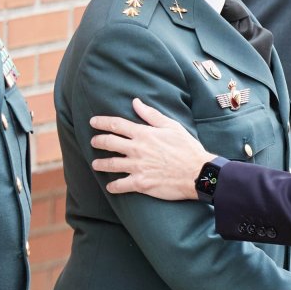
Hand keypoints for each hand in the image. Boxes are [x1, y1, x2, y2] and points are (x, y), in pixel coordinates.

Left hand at [89, 98, 211, 200]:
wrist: (197, 172)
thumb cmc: (187, 148)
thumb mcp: (172, 126)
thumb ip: (151, 115)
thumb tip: (135, 102)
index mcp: (144, 134)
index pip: (117, 125)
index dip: (102, 122)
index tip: (93, 122)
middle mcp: (137, 150)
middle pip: (109, 143)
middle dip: (98, 141)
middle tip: (93, 142)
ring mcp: (137, 167)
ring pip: (111, 164)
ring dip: (100, 163)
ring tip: (95, 164)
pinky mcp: (140, 183)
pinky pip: (120, 185)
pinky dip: (113, 186)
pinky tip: (110, 186)